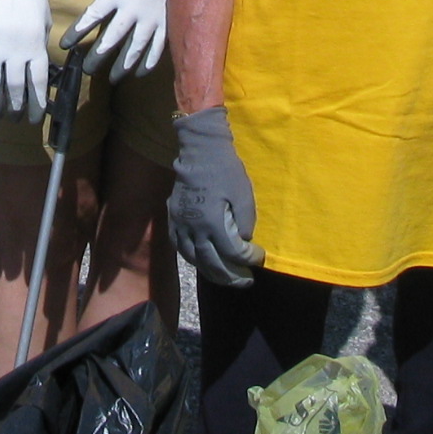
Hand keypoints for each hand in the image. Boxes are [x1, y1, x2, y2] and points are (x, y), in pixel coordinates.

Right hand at [0, 0, 50, 116]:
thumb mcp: (44, 25)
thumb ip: (40, 46)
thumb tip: (37, 67)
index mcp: (36, 48)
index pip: (37, 85)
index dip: (36, 105)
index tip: (34, 119)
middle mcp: (16, 53)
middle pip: (15, 89)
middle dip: (14, 108)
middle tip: (12, 118)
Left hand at [69, 0, 172, 76]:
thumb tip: (101, 1)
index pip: (91, 16)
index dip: (77, 32)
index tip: (65, 45)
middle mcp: (133, 8)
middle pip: (112, 38)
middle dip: (98, 56)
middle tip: (88, 70)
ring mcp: (152, 16)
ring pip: (135, 47)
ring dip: (123, 64)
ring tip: (114, 77)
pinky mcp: (168, 19)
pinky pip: (159, 45)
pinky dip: (150, 60)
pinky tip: (141, 71)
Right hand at [170, 107, 262, 286]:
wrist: (199, 152)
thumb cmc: (225, 171)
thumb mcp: (243, 195)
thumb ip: (245, 222)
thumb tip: (243, 241)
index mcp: (213, 222)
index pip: (232, 253)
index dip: (248, 260)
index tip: (259, 257)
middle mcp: (194, 228)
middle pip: (212, 263)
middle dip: (231, 276)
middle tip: (245, 281)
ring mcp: (181, 224)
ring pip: (194, 259)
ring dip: (211, 272)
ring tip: (225, 277)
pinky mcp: (173, 219)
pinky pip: (180, 247)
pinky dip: (192, 259)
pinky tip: (201, 261)